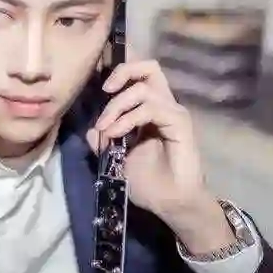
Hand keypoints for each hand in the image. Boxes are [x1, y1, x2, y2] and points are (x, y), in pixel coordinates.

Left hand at [86, 50, 232, 254]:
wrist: (170, 204)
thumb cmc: (149, 184)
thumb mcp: (116, 159)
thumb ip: (104, 142)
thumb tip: (92, 130)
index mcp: (150, 110)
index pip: (140, 76)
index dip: (120, 72)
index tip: (101, 87)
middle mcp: (163, 106)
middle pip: (149, 67)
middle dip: (122, 72)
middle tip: (105, 91)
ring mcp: (173, 113)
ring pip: (143, 89)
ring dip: (117, 106)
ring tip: (105, 129)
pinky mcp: (180, 124)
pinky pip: (151, 108)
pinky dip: (128, 118)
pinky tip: (115, 134)